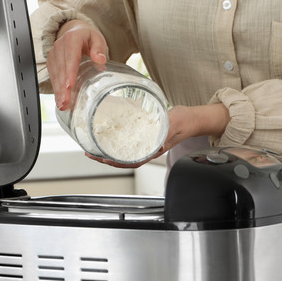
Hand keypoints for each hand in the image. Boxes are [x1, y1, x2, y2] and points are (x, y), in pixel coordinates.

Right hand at [47, 19, 107, 110]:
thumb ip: (99, 49)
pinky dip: (56, 89)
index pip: (71, 57)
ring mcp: (54, 54)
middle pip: (61, 69)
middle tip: (66, 101)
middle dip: (63, 87)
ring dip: (58, 91)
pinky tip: (60, 100)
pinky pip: (52, 77)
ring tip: (63, 105)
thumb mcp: (97, 39)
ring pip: (55, 75)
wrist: (75, 31)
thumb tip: (100, 59)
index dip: (70, 72)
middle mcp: (59, 46)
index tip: (70, 85)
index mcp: (72, 39)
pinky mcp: (51, 62)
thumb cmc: (88, 38)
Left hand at [83, 104, 230, 167]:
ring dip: (108, 150)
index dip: (114, 162)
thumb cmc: (185, 122)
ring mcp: (146, 142)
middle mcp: (148, 148)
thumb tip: (155, 139)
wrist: (192, 118)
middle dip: (104, 157)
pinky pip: (128, 141)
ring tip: (94, 145)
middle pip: (123, 159)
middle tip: (89, 151)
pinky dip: (116, 141)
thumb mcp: (174, 125)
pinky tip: (108, 136)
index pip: (131, 161)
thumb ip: (165, 132)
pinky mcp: (145, 134)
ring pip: (123, 151)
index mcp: (154, 150)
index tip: (101, 158)